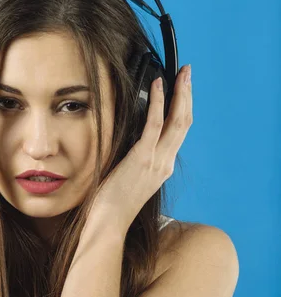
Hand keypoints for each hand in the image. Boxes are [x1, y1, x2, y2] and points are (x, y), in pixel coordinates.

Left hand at [89, 64, 192, 233]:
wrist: (109, 223)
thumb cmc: (113, 204)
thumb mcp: (130, 179)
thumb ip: (136, 160)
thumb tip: (129, 140)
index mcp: (163, 168)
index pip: (179, 132)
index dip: (183, 108)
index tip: (183, 90)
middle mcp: (165, 163)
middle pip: (185, 122)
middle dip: (188, 94)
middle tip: (187, 73)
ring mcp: (156, 161)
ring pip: (177, 120)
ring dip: (181, 93)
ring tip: (180, 73)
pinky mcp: (142, 158)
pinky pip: (155, 124)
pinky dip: (159, 102)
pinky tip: (158, 85)